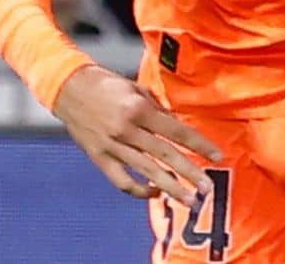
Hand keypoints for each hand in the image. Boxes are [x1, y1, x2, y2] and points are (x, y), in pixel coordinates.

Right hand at [53, 65, 223, 203]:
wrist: (68, 88)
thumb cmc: (105, 84)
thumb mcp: (135, 88)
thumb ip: (157, 107)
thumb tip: (177, 125)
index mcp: (138, 110)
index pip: (176, 131)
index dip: (199, 144)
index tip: (217, 156)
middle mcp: (127, 130)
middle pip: (165, 155)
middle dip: (189, 173)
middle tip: (207, 189)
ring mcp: (112, 147)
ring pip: (147, 172)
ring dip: (171, 188)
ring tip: (189, 200)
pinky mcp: (99, 158)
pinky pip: (122, 181)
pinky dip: (140, 190)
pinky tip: (155, 192)